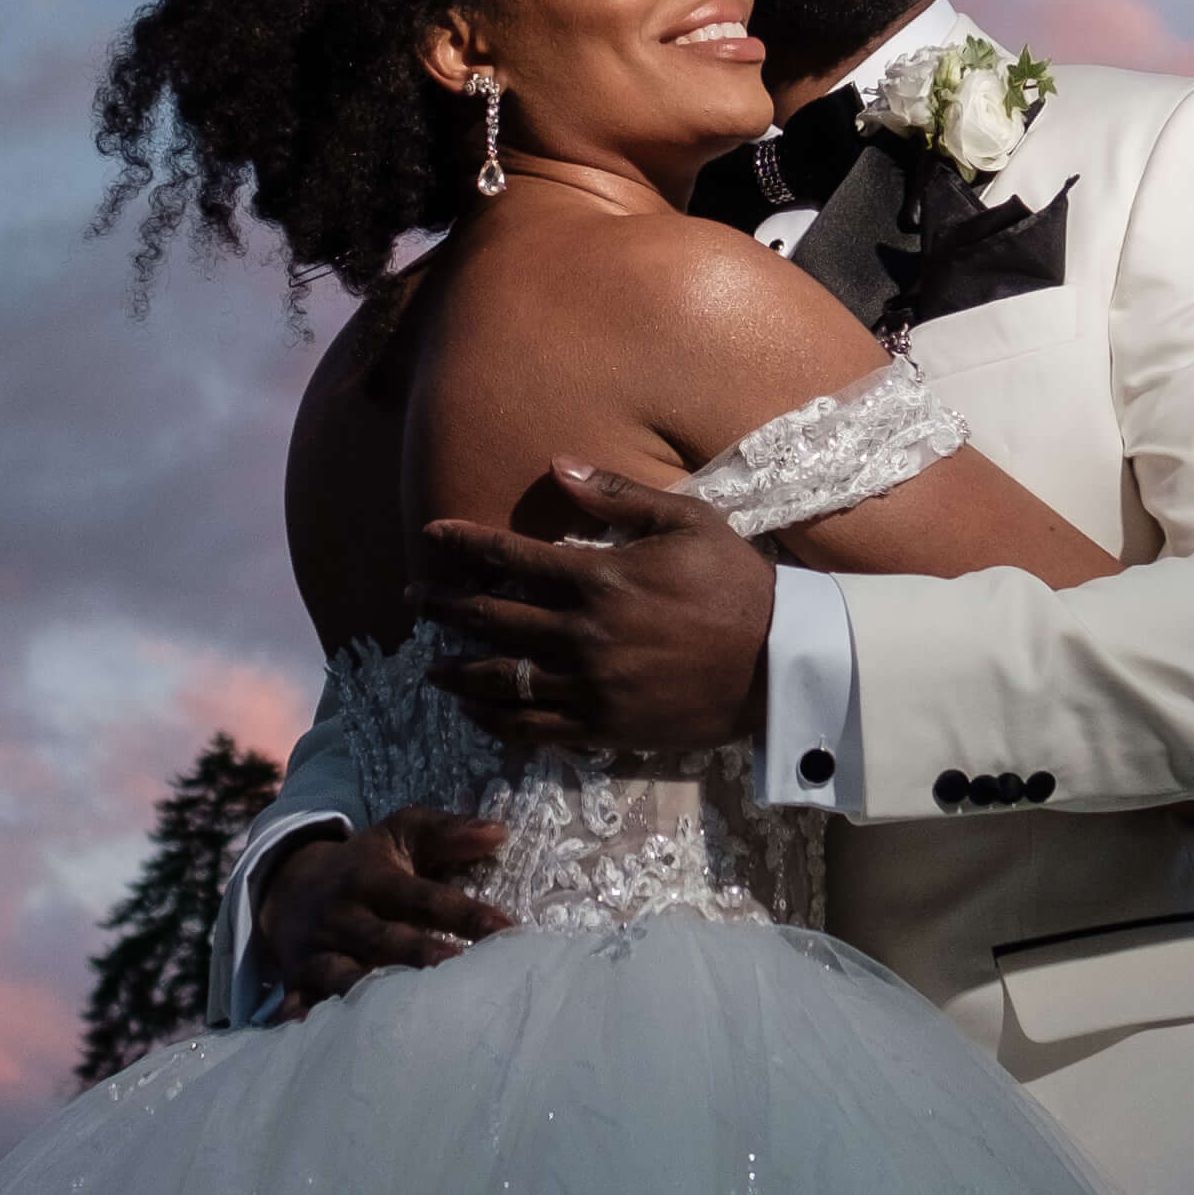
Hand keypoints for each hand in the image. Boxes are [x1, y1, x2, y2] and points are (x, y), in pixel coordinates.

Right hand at [262, 805, 510, 1013]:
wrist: (284, 884)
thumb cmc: (362, 865)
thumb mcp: (398, 835)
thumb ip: (447, 832)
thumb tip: (499, 832)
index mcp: (371, 878)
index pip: (424, 898)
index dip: (464, 914)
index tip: (505, 929)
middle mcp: (343, 915)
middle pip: (384, 939)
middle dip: (418, 955)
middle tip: (457, 970)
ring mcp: (318, 949)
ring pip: (343, 973)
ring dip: (369, 991)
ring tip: (402, 1012)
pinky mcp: (297, 977)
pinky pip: (300, 999)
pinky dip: (305, 1014)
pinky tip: (312, 1031)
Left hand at [421, 465, 780, 751]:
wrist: (781, 662)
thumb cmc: (737, 583)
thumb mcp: (687, 520)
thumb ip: (617, 494)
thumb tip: (558, 466)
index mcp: (599, 578)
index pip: (509, 557)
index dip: (463, 545)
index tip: (430, 538)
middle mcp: (583, 634)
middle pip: (489, 619)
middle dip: (441, 608)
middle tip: (412, 603)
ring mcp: (590, 686)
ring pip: (500, 680)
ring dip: (457, 673)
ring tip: (432, 670)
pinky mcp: (604, 728)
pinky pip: (534, 729)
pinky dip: (498, 722)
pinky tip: (479, 716)